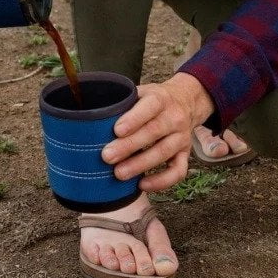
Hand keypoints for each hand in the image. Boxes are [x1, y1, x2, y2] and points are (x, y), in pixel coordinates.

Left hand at [100, 72, 213, 193]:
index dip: (134, 119)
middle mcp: (174, 117)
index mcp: (161, 99)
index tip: (116, 130)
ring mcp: (182, 137)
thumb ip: (123, 101)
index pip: (150, 106)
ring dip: (141, 165)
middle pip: (154, 131)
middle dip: (129, 146)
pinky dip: (162, 181)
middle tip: (107, 156)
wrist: (185, 102)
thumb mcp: (141, 92)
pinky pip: (178, 171)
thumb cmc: (153, 100)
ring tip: (119, 174)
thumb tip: (91, 114)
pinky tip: (142, 185)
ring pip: (164, 152)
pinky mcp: (185, 154)